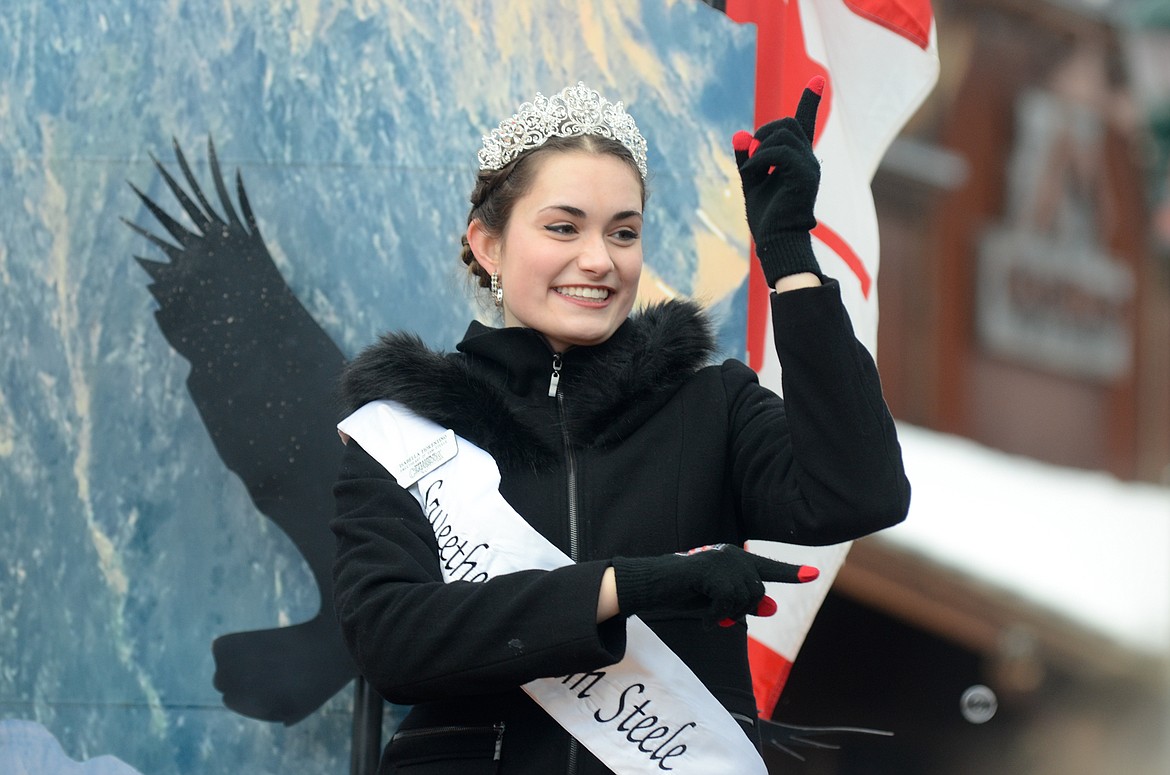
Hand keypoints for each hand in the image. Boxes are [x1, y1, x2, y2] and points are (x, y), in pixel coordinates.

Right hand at [611, 544, 818, 626]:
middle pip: (757, 594)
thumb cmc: (682, 592)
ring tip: (706, 612)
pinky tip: (702, 618)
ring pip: (745, 599)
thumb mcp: (718, 601)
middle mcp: (734, 555)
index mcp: (736, 558)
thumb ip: (744, 602)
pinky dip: (715, 616)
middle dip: (739, 610)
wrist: (651, 584)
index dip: (792, 573)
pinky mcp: (712, 571)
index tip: (814, 575)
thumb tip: (772, 608)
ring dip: (726, 613)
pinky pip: (727, 603)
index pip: (768, 569)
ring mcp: (724, 561)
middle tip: (714, 614)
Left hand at [732, 76, 823, 285]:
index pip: (805, 124)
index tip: (819, 80)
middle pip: (787, 124)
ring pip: (783, 133)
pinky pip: (779, 152)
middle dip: (763, 132)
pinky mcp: (805, 175)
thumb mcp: (751, 181)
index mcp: (798, 160)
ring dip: (760, 148)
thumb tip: (739, 135)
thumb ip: (747, 158)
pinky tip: (754, 173)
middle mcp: (808, 159)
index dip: (810, 102)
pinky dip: (760, 158)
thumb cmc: (766, 217)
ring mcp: (809, 166)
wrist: (776, 241)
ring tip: (752, 171)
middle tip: (751, 156)